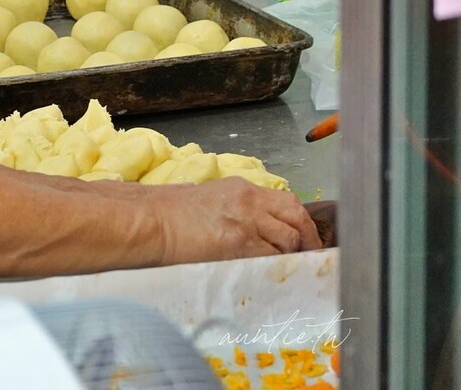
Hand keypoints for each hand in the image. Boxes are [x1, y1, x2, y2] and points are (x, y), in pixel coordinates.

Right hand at [154, 177, 321, 264]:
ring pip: (288, 241)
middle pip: (297, 217)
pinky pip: (269, 258)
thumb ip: (234, 207)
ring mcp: (246, 222)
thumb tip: (250, 225)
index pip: (288, 202)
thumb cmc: (169, 212)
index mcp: (242, 188)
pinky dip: (273, 266)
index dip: (302, 223)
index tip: (306, 238)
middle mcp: (249, 202)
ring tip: (280, 267)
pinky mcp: (238, 244)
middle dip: (308, 239)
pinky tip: (266, 272)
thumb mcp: (208, 197)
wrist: (151, 221)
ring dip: (288, 255)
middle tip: (309, 255)